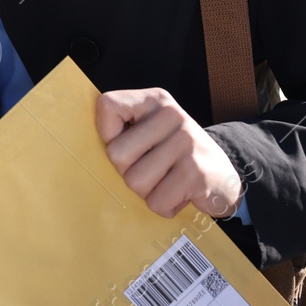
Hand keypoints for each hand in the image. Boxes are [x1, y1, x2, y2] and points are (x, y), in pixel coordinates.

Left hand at [96, 87, 243, 219]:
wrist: (223, 176)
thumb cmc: (174, 155)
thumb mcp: (150, 131)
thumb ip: (122, 130)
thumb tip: (81, 143)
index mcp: (155, 100)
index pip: (107, 106)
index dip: (107, 134)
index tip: (125, 144)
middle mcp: (172, 114)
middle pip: (116, 154)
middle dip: (128, 172)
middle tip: (151, 169)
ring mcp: (186, 142)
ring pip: (135, 182)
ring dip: (147, 192)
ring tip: (167, 181)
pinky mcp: (196, 172)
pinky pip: (157, 201)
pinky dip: (165, 206)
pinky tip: (180, 194)